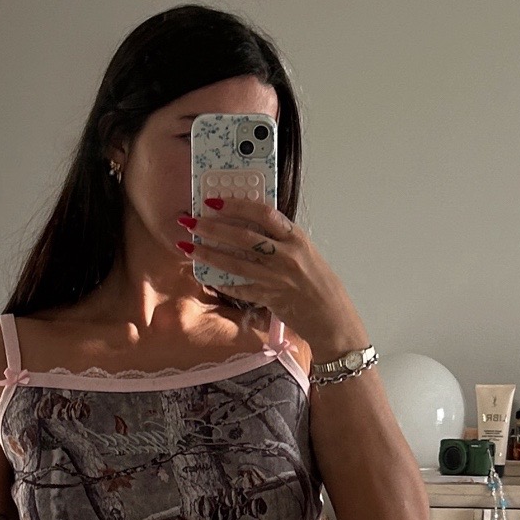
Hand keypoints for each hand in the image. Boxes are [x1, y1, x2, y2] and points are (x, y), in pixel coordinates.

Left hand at [176, 197, 364, 360]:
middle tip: (191, 221)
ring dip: (208, 253)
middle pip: (243, 237)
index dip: (237, 205)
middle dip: (212, 228)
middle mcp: (286, 256)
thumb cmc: (320, 285)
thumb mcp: (306, 253)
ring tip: (187, 246)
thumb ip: (282, 240)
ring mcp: (276, 279)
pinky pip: (238, 288)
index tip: (214, 201)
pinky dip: (221, 281)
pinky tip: (205, 275)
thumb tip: (250, 226)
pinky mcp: (268, 299)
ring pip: (235, 263)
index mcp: (297, 239)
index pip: (264, 213)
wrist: (332, 319)